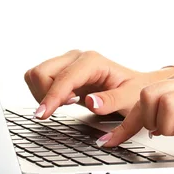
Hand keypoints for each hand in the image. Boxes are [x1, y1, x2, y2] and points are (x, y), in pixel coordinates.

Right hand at [24, 50, 173, 118]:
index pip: (62, 79)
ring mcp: (68, 63)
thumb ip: (111, 101)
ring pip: (36, 75)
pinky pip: (39, 80)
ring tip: (66, 104)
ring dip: (43, 94)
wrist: (137, 86)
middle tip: (63, 108)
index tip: (43, 115)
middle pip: (41, 72)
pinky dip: (43, 93)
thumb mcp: (130, 99)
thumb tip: (91, 102)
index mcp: (92, 61)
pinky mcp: (63, 72)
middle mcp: (77, 58)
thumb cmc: (135, 91)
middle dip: (45, 95)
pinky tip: (62, 101)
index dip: (51, 97)